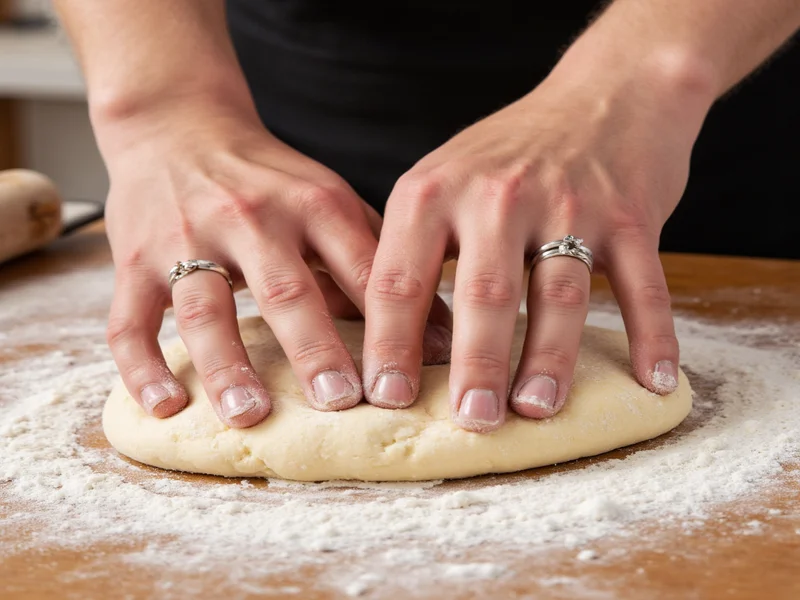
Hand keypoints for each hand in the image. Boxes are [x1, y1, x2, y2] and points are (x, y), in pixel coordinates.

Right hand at [100, 103, 451, 427]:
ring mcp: (186, 239)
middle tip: (339, 402)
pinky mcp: (134, 262)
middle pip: (284, 288)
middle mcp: (251, 219)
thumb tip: (440, 340)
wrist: (179, 127)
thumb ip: (376, 263)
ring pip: (204, 309)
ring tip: (250, 415)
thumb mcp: (329, 203)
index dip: (387, 324)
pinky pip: (128, 320)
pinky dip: (142, 366)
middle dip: (313, 348)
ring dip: (226, 365)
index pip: (359, 267)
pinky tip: (165, 405)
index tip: (405, 382)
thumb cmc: (269, 181)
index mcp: (313, 204)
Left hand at [363, 53, 713, 431]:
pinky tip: (651, 381)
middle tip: (469, 420)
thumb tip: (390, 345)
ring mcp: (569, 204)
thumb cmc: (507, 155)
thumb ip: (413, 249)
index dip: (389, 343)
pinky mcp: (630, 215)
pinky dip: (651, 336)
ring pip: (560, 295)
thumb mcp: (440, 181)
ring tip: (535, 410)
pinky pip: (643, 286)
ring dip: (549, 360)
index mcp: (435, 193)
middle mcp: (498, 196)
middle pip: (483, 294)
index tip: (385, 396)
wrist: (604, 95)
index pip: (400, 278)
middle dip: (475, 365)